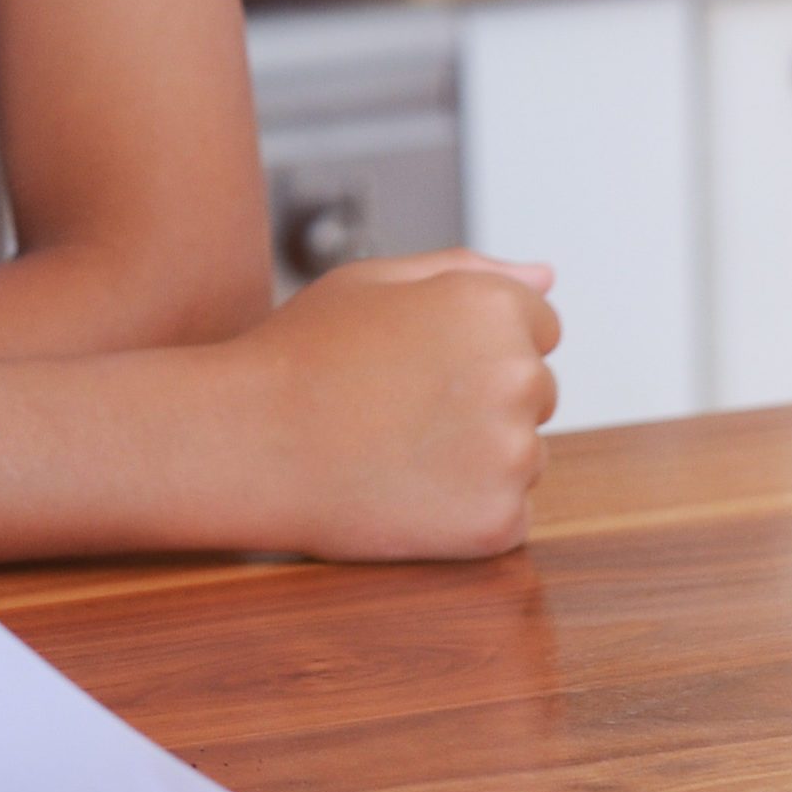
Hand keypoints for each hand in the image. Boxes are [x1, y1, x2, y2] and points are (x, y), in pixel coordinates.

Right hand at [232, 252, 558, 559]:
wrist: (243, 445)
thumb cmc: (299, 356)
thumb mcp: (371, 282)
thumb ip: (468, 269)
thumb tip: (548, 276)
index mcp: (493, 306)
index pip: (540, 328)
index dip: (472, 345)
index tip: (415, 363)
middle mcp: (519, 375)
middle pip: (537, 392)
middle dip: (484, 399)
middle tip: (396, 408)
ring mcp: (513, 454)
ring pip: (524, 456)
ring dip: (477, 459)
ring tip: (393, 451)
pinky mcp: (498, 522)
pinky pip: (508, 515)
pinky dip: (465, 513)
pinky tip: (403, 494)